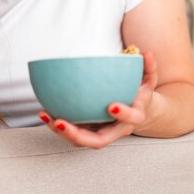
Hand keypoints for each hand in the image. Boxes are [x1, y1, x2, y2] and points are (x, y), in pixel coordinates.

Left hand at [39, 51, 158, 148]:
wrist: (140, 113)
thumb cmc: (141, 94)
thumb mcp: (149, 80)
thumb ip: (149, 67)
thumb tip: (146, 53)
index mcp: (134, 117)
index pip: (131, 119)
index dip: (123, 115)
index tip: (112, 106)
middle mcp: (117, 130)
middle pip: (98, 141)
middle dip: (77, 135)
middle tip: (60, 122)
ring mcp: (102, 133)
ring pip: (81, 140)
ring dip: (62, 132)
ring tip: (46, 116)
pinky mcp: (90, 131)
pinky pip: (74, 132)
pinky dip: (58, 125)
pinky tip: (44, 113)